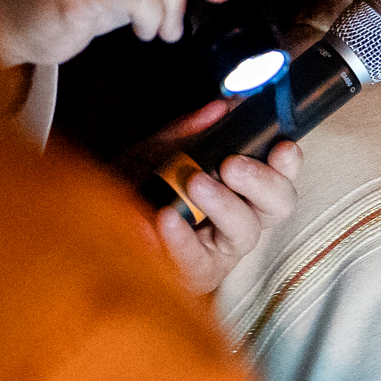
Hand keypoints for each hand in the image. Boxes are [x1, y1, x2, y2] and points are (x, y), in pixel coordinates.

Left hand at [137, 100, 301, 293]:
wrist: (92, 233)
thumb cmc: (132, 193)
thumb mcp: (155, 153)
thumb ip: (187, 132)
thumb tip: (220, 107)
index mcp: (240, 190)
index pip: (279, 175)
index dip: (288, 162)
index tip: (282, 146)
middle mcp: (239, 219)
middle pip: (278, 204)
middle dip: (263, 182)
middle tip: (233, 165)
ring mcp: (220, 250)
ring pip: (246, 231)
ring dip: (224, 204)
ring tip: (195, 183)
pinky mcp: (195, 274)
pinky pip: (197, 258)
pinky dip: (182, 237)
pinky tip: (167, 217)